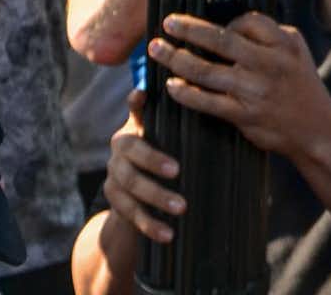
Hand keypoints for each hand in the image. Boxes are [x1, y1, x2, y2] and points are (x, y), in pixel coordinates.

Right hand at [102, 96, 184, 245]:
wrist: (136, 193)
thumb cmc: (166, 154)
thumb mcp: (174, 137)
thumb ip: (186, 121)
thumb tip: (217, 98)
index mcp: (135, 127)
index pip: (135, 113)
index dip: (136, 104)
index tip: (142, 95)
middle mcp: (119, 148)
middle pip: (131, 151)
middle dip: (153, 160)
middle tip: (178, 170)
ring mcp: (114, 175)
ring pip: (130, 185)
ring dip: (156, 197)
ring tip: (182, 208)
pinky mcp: (115, 201)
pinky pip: (130, 214)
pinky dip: (150, 225)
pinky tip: (168, 234)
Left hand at [145, 11, 330, 158]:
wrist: (317, 130)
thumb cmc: (301, 87)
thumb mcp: (296, 51)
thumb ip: (269, 36)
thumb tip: (231, 25)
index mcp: (284, 44)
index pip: (247, 21)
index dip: (223, 22)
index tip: (205, 27)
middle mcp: (270, 64)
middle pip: (221, 40)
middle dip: (188, 29)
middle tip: (167, 23)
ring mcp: (256, 91)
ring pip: (207, 70)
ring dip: (177, 59)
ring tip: (157, 50)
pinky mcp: (245, 116)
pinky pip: (207, 102)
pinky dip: (186, 93)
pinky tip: (172, 85)